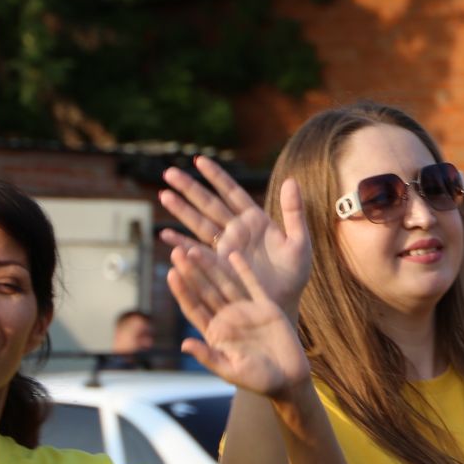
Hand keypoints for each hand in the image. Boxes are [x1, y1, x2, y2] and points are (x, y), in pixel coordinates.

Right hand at [160, 157, 310, 316]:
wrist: (285, 303)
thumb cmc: (295, 274)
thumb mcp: (299, 242)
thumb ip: (295, 212)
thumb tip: (291, 180)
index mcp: (255, 220)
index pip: (232, 193)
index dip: (216, 177)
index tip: (199, 161)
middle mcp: (236, 231)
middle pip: (209, 204)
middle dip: (189, 188)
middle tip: (169, 173)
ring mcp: (225, 248)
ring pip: (199, 223)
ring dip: (181, 210)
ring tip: (163, 195)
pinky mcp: (218, 266)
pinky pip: (196, 252)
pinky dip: (181, 244)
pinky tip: (166, 236)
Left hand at [168, 245, 308, 398]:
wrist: (289, 379)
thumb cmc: (258, 380)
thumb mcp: (230, 371)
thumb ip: (209, 357)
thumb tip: (184, 345)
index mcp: (215, 333)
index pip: (194, 308)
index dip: (182, 292)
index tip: (171, 275)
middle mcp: (228, 318)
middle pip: (205, 291)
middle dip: (191, 273)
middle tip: (177, 253)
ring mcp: (246, 311)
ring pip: (224, 284)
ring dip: (211, 267)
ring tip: (195, 249)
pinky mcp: (266, 307)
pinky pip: (253, 284)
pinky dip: (243, 270)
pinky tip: (232, 254)